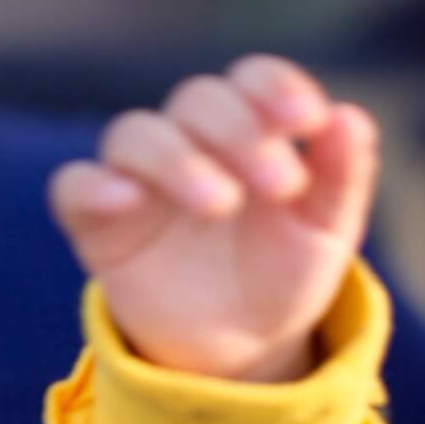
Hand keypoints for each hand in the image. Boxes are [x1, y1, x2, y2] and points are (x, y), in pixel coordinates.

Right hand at [47, 54, 377, 382]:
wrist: (245, 344)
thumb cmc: (287, 269)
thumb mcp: (328, 230)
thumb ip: (343, 175)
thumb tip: (349, 117)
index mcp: (253, 129)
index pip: (255, 79)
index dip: (277, 86)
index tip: (309, 118)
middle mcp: (192, 140)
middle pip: (200, 100)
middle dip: (241, 132)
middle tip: (282, 184)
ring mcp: (141, 177)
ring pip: (136, 134)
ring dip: (178, 159)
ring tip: (222, 203)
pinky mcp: (99, 222)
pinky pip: (74, 187)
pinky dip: (93, 187)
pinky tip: (123, 199)